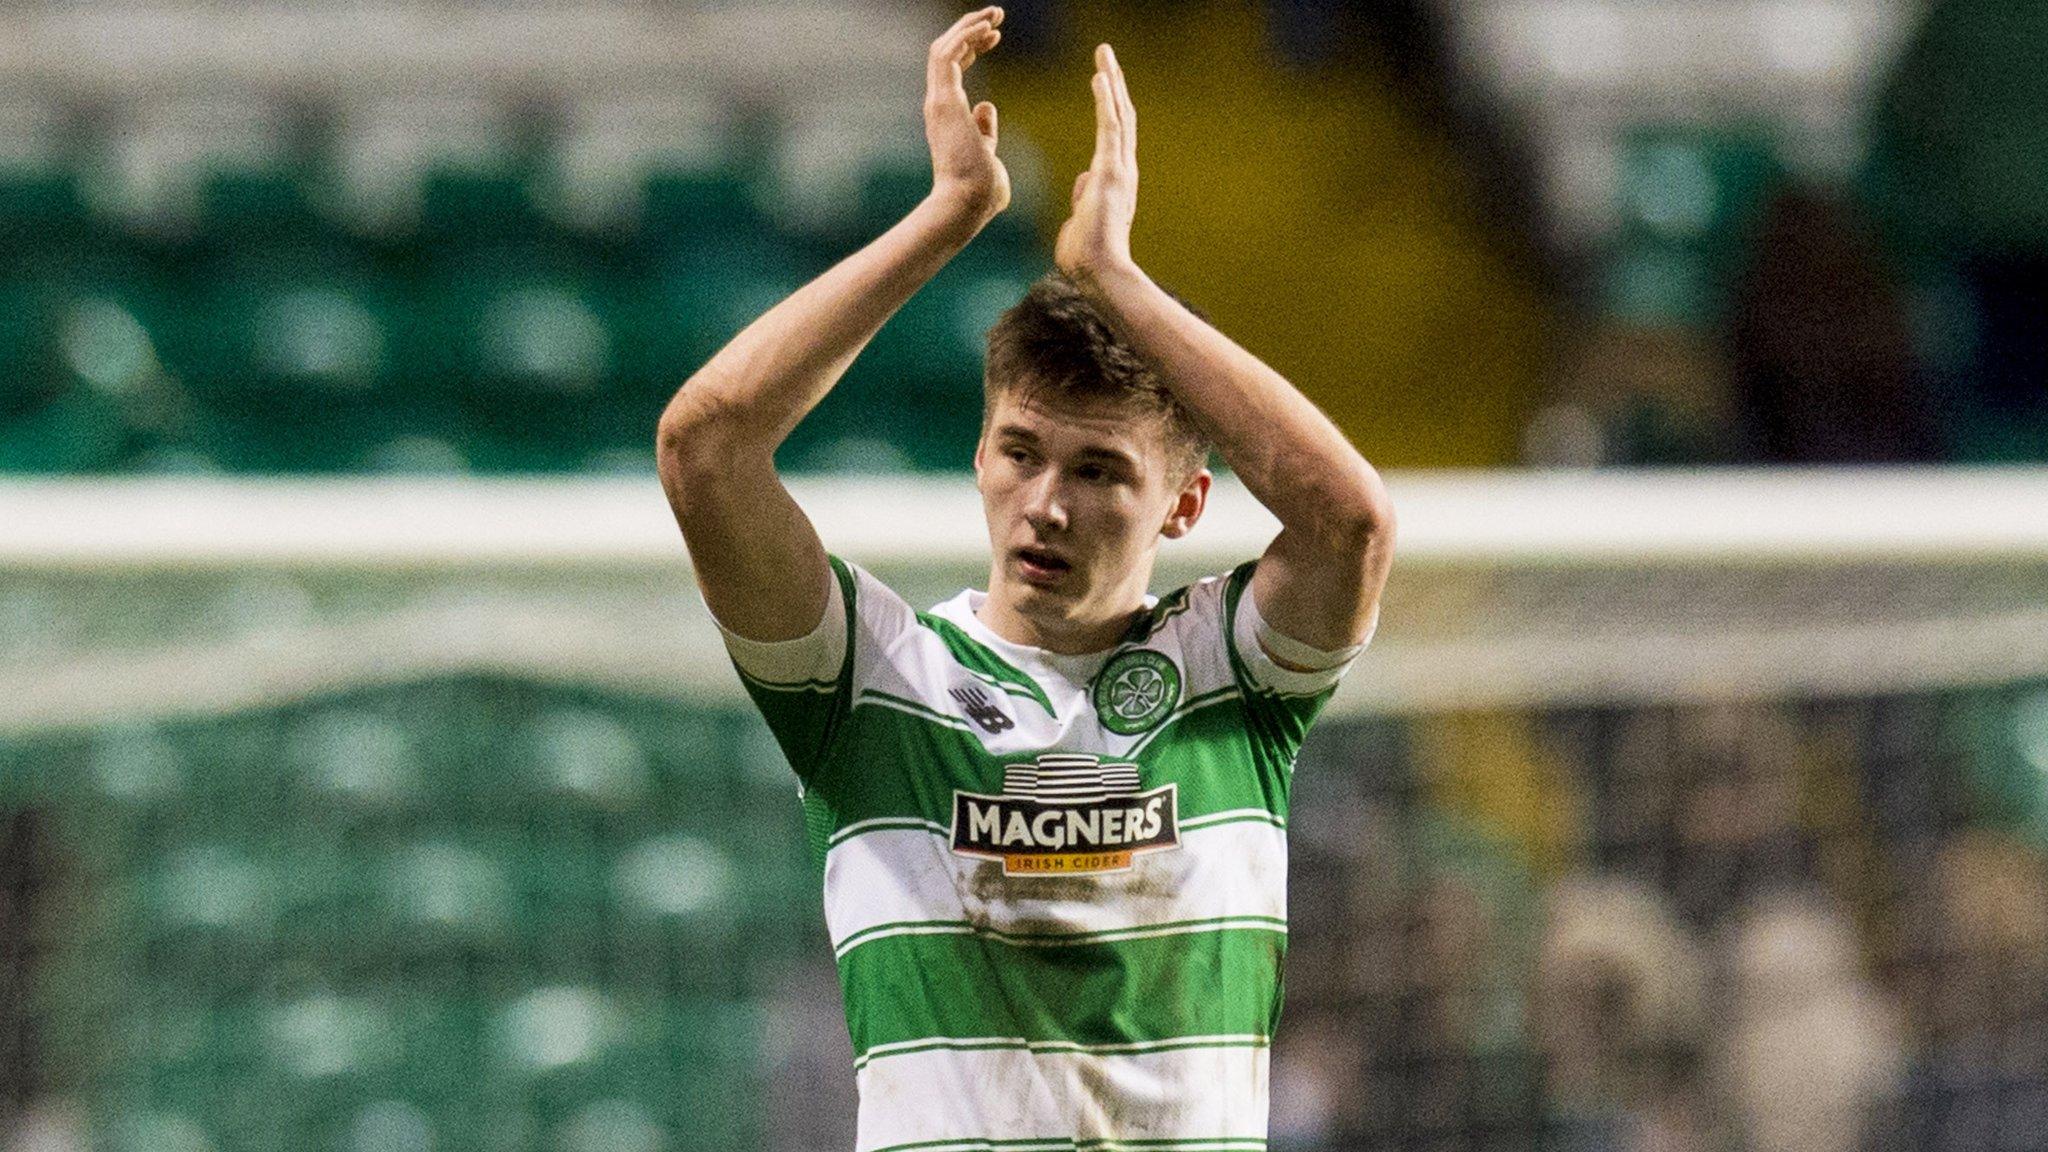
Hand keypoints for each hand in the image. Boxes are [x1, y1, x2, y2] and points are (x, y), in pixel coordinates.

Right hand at [926, 6, 1009, 224]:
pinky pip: (948, 56)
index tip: (995, 37)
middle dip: (970, 28)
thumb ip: (987, 131)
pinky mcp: (943, 101)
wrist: (966, 206)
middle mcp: (938, 104)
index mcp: (948, 115)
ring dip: (968, 26)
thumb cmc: (980, 192)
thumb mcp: (988, 153)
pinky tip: (987, 27)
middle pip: (947, 52)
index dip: (973, 47)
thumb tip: (988, 108)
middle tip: (996, 15)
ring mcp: (938, 102)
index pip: (953, 68)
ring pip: (944, 48)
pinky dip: (965, 37)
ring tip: (994, 14)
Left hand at [1054, 43, 1138, 282]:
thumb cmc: (1086, 255)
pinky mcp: (1112, 170)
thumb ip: (1084, 195)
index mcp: (1114, 181)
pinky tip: (1100, 76)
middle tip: (1107, 55)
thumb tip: (1083, 178)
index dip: (1109, 106)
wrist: (1099, 272)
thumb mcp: (1081, 218)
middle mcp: (1123, 170)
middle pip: (1121, 117)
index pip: (1113, 135)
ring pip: (1119, 115)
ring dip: (1112, 82)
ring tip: (1105, 54)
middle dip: (1114, 85)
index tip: (1103, 82)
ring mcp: (1120, 169)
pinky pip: (1110, 127)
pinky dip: (1106, 100)